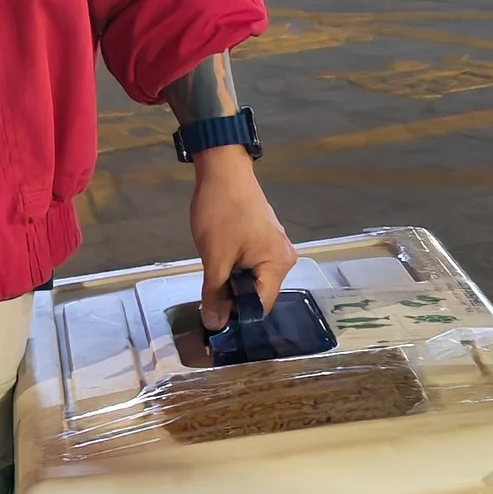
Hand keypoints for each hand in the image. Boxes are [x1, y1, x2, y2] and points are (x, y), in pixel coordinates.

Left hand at [190, 150, 297, 328]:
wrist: (222, 169)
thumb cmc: (221, 212)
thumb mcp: (215, 257)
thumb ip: (216, 293)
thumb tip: (215, 324)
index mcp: (279, 264)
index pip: (261, 306)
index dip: (238, 317)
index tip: (214, 321)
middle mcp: (284, 258)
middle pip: (259, 293)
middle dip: (234, 300)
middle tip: (208, 304)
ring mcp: (275, 246)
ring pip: (253, 279)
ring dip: (233, 284)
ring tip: (211, 285)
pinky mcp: (264, 238)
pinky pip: (252, 265)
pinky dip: (235, 270)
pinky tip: (218, 266)